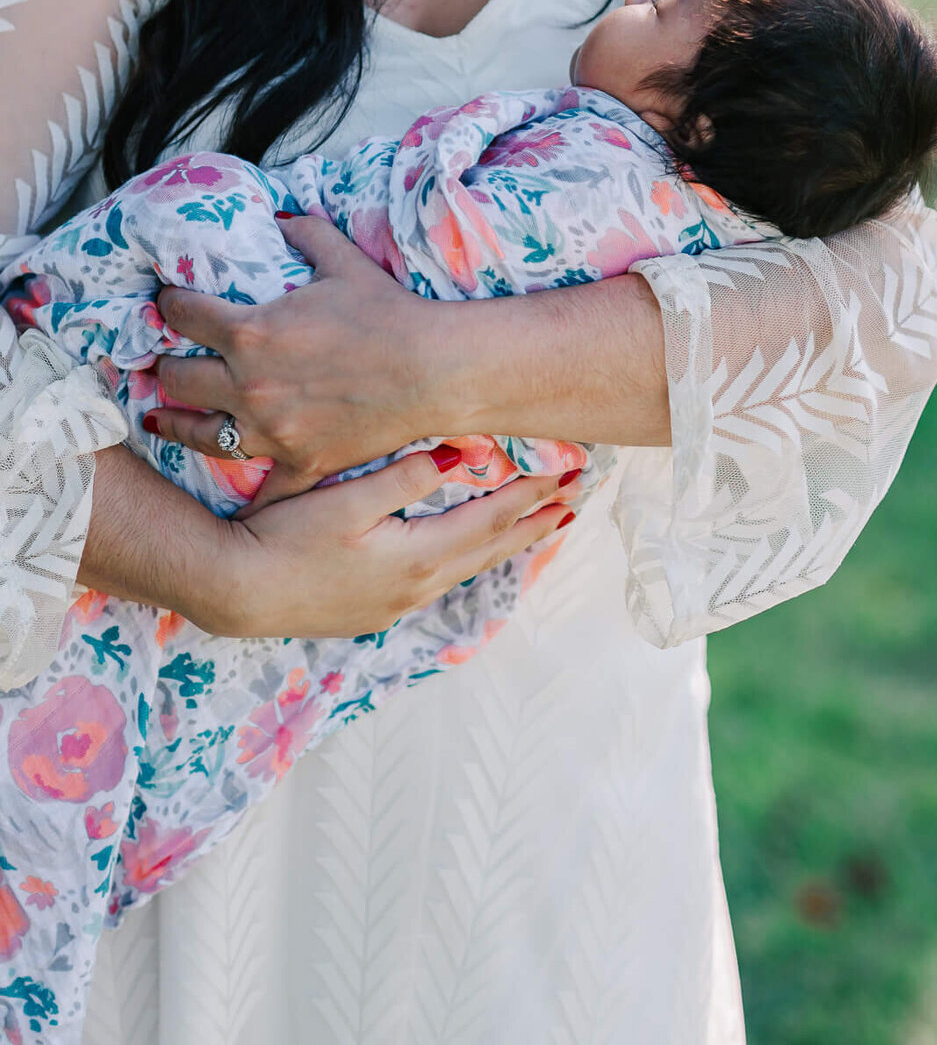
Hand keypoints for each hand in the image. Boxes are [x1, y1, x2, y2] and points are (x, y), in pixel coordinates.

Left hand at [147, 214, 463, 486]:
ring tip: (159, 416)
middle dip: (166, 363)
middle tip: (162, 359)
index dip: (169, 303)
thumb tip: (280, 217)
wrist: (435, 370)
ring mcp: (271, 431)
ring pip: (199, 433)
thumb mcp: (342, 260)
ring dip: (175, 420)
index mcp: (251, 333)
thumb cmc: (390, 312)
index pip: (182, 314)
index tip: (168, 303)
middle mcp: (249, 386)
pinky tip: (229, 491)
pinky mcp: (300, 462)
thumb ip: (304, 233)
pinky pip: (261, 487)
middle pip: (178, 377)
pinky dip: (246, 489)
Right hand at [213, 447, 578, 637]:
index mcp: (417, 559)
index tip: (565, 475)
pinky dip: (469, 557)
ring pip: (467, 567)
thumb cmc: (284, 539)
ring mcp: (395, 603)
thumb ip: (404, 477)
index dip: (530, 496)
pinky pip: (441, 578)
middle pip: (490, 550)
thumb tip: (460, 456)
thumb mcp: (345, 500)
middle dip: (533, 523)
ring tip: (535, 526)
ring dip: (504, 543)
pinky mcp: (374, 609)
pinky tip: (468, 552)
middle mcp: (416, 587)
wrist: (235, 592)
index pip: (490, 521)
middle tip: (572, 501)